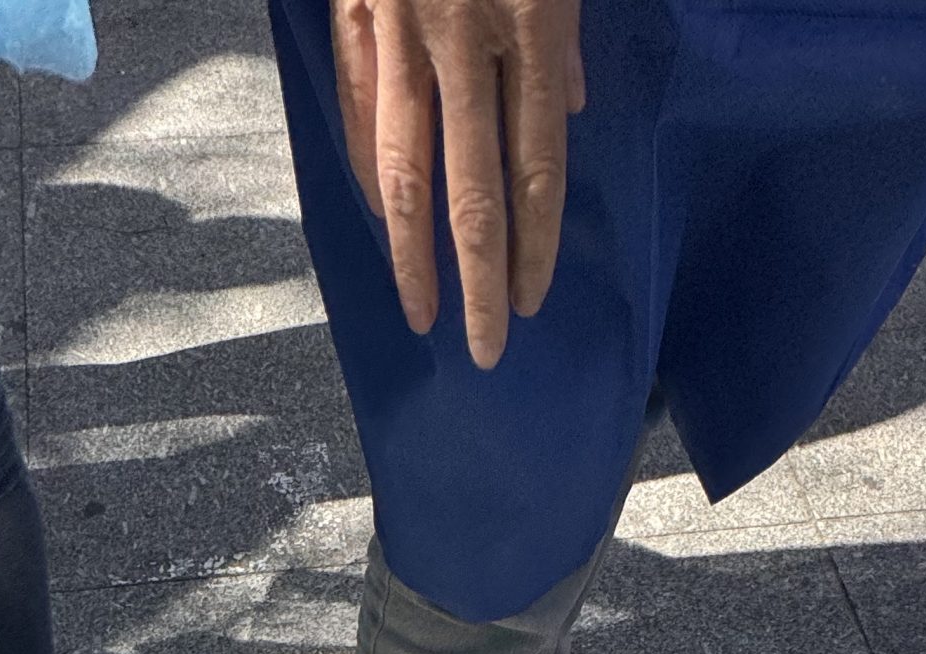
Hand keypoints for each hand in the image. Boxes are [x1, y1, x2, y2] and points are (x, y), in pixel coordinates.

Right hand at [329, 0, 584, 369]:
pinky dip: (367, 165)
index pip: (538, 161)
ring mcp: (401, 23)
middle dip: (477, 280)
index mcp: (532, 17)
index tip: (528, 301)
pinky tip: (384, 216)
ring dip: (411, 251)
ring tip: (420, 309)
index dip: (534, 241)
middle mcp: (462, 34)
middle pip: (472, 187)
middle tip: (483, 346)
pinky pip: (357, 98)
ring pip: (402, 161)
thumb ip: (569, 26)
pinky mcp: (355, 0)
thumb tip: (571, 105)